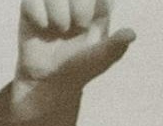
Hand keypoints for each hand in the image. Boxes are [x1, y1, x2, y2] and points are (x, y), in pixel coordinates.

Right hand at [13, 0, 134, 101]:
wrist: (49, 80)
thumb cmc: (79, 68)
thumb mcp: (100, 60)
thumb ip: (115, 46)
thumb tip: (131, 34)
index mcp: (97, 5)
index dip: (94, 5)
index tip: (90, 21)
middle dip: (80, 6)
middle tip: (79, 25)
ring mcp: (53, 1)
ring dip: (58, 12)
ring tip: (61, 29)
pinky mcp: (31, 6)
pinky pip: (32, 0)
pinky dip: (38, 14)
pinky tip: (42, 27)